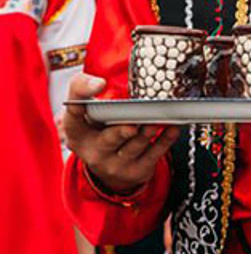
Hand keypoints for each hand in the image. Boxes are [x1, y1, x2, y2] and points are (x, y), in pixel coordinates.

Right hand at [63, 74, 178, 195]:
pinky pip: (153, 155)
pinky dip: (165, 140)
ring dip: (147, 133)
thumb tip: (99, 82)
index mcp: (77, 132)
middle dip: (121, 131)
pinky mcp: (136, 171)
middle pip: (108, 139)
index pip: (75, 113)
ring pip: (134, 146)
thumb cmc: (97, 129)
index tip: (100, 84)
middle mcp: (94, 151)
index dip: (83, 97)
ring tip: (157, 120)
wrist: (107, 165)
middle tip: (131, 124)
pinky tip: (172, 128)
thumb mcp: (84, 112)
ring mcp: (115, 164)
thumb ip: (84, 90)